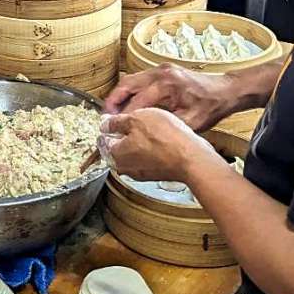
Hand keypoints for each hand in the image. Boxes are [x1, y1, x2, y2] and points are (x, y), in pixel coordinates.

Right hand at [104, 64, 235, 131]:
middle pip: (126, 85)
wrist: (226, 91)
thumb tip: (143, 135)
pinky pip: (139, 79)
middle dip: (112, 102)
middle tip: (104, 118)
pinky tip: (127, 104)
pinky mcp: (162, 71)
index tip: (113, 128)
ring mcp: (160, 70)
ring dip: (119, 95)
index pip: (136, 103)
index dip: (123, 118)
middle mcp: (160, 73)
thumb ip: (164, 126)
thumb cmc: (211, 106)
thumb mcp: (189, 123)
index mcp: (166, 85)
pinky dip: (129, 91)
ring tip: (112, 113)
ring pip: (130, 80)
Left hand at [104, 108, 219, 182]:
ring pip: (133, 154)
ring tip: (152, 130)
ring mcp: (140, 173)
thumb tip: (105, 123)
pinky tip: (162, 141)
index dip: (110, 127)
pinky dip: (151, 151)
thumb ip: (116, 122)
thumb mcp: (136, 118)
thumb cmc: (166, 138)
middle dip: (124, 135)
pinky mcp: (155, 174)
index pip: (103, 140)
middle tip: (136, 122)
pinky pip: (148, 160)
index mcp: (115, 153)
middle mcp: (125, 167)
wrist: (191, 158)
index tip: (117, 120)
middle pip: (118, 148)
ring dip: (139, 143)